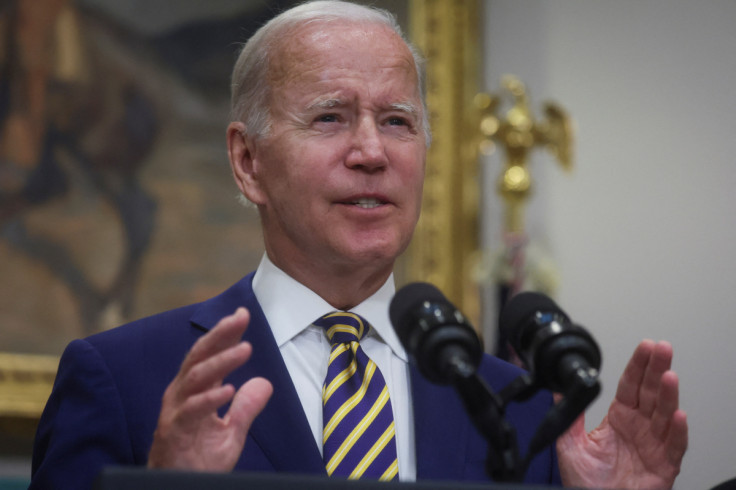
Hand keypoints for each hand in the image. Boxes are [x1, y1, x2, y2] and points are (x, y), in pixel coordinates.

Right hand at [148, 308, 272, 470]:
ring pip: (196, 377)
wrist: (179, 487)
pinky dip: (210, 398)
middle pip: (199, 356)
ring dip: (221, 361)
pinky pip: (191, 410)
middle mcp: (182, 394)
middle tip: (240, 318)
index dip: (225, 334)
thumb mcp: (231, 432)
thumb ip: (246, 408)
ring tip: (245, 349)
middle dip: (220, 334)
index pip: (209, 355)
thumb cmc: (199, 460)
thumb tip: (264, 383)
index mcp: (195, 390)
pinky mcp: (173, 430)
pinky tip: (229, 389)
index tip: (242, 314)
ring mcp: (176, 411)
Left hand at [556, 340, 687, 488]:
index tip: (645, 346)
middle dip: (657, 368)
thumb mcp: (569, 444)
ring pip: (665, 414)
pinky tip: (677, 415)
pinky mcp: (663, 466)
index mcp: (619, 418)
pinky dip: (677, 432)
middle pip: (651, 392)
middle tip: (662, 348)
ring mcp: (653, 445)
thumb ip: (567, 416)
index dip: (638, 365)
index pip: (631, 385)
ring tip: (669, 375)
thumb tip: (559, 389)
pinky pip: (674, 447)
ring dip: (668, 395)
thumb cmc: (587, 481)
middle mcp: (639, 427)